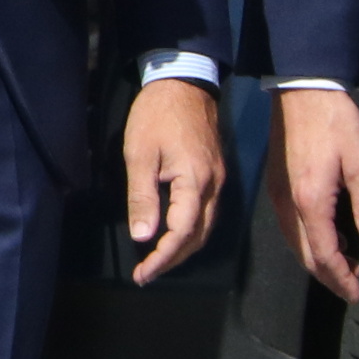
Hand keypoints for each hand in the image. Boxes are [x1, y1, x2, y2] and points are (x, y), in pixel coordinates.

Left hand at [122, 74, 223, 283]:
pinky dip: (190, 230)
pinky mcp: (215, 174)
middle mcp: (214, 186)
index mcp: (196, 181)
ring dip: (183, 247)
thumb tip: (143, 236)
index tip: (143, 274)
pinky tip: (172, 234)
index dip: (164, 257)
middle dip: (174, 258)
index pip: (183, 232)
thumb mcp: (139, 155)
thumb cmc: (156, 116)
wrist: (183, 84)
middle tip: (146, 274)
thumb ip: (142, 197)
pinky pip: (207, 212)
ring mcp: (219, 180)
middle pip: (199, 235)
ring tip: (156, 261)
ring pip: (206, 226)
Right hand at [278, 82, 358, 300]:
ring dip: (319, 258)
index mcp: (310, 201)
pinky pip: (291, 226)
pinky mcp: (278, 186)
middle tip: (353, 287)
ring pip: (295, 242)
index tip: (357, 293)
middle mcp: (288, 204)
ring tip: (347, 264)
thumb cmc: (334, 123)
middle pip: (305, 254)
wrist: (301, 91)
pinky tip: (330, 237)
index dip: (340, 278)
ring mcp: (279, 195)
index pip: (324, 253)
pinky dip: (310, 241)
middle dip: (329, 275)